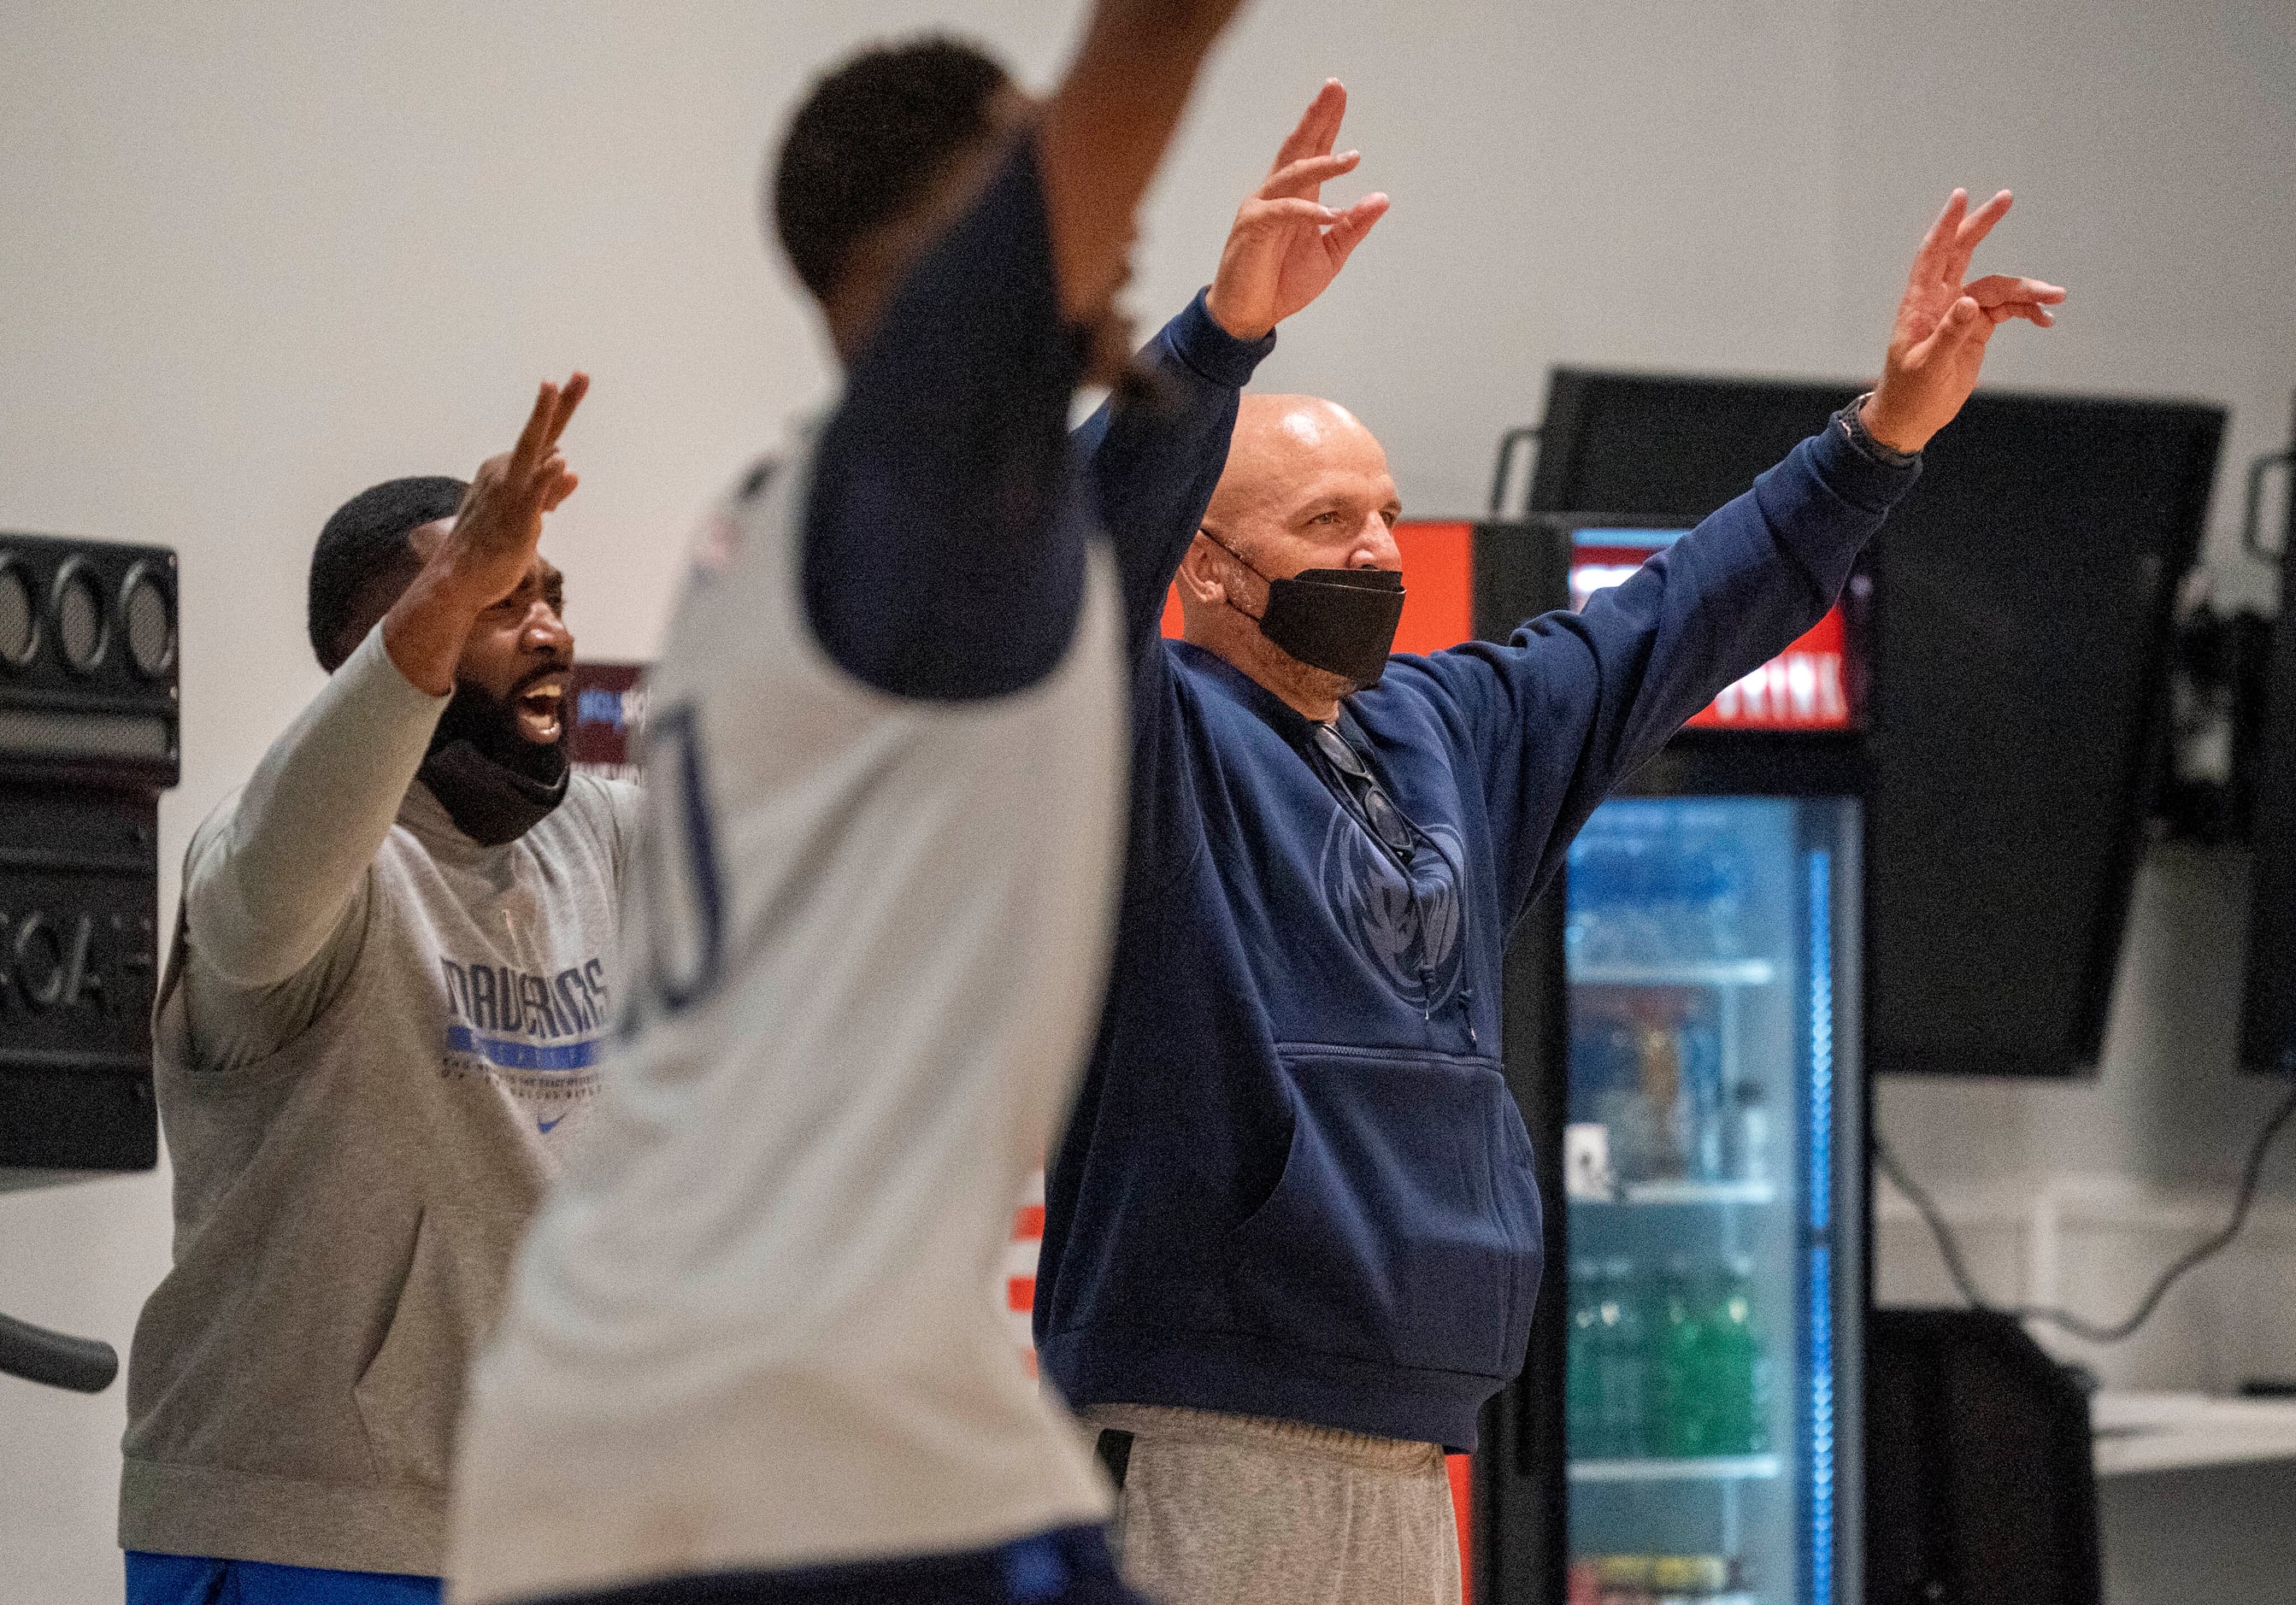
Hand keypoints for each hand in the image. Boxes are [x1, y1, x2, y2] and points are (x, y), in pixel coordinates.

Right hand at [436, 373, 587, 606]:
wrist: (458, 580)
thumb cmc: (493, 545)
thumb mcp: (528, 515)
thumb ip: (550, 493)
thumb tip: (572, 471)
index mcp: (507, 469)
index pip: (542, 437)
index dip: (560, 411)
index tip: (577, 379)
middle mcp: (505, 473)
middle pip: (539, 432)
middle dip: (558, 402)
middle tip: (581, 374)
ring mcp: (509, 493)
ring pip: (533, 451)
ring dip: (545, 423)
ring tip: (553, 390)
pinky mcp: (515, 519)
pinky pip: (532, 493)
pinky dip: (546, 478)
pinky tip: (560, 463)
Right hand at [1203, 80, 1389, 340]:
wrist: (1250, 316)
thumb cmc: (1282, 283)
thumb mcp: (1330, 254)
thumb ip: (1353, 226)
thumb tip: (1382, 198)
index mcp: (1296, 196)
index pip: (1312, 150)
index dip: (1326, 122)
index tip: (1338, 93)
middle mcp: (1277, 194)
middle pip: (1298, 147)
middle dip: (1317, 117)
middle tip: (1335, 87)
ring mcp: (1261, 208)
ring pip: (1292, 174)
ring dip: (1322, 164)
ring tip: (1353, 159)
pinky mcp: (1252, 228)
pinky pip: (1283, 211)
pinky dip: (1308, 211)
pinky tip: (1330, 214)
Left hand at [1862, 191, 2064, 453]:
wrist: (1912, 418)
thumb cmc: (1909, 392)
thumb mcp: (1927, 366)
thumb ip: (1949, 334)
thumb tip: (1969, 302)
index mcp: (1920, 304)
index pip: (1933, 255)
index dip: (1946, 225)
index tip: (1961, 196)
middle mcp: (1941, 300)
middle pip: (1963, 252)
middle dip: (1984, 224)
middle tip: (2007, 197)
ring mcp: (1961, 312)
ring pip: (1998, 287)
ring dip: (2027, 289)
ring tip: (2056, 297)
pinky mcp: (1977, 327)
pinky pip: (2007, 309)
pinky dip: (2028, 311)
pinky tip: (2046, 319)